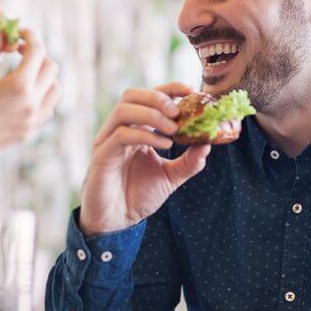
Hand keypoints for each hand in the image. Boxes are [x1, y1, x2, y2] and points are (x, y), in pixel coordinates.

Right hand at [0, 28, 60, 162]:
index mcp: (19, 85)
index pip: (38, 50)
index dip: (30, 35)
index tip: (20, 31)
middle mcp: (32, 102)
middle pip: (50, 67)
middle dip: (36, 53)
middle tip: (19, 49)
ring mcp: (33, 119)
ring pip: (55, 88)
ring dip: (44, 75)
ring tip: (24, 70)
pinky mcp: (30, 130)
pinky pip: (48, 107)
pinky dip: (42, 94)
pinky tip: (23, 92)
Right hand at [79, 83, 210, 236]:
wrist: (117, 222)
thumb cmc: (138, 196)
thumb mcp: (171, 177)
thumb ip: (189, 162)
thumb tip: (208, 143)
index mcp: (134, 129)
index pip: (149, 97)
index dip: (169, 89)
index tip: (191, 90)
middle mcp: (119, 130)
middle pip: (131, 95)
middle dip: (158, 97)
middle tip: (179, 111)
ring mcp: (107, 141)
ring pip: (124, 109)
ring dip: (152, 114)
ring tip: (174, 129)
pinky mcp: (101, 155)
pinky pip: (121, 135)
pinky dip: (145, 135)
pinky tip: (165, 145)